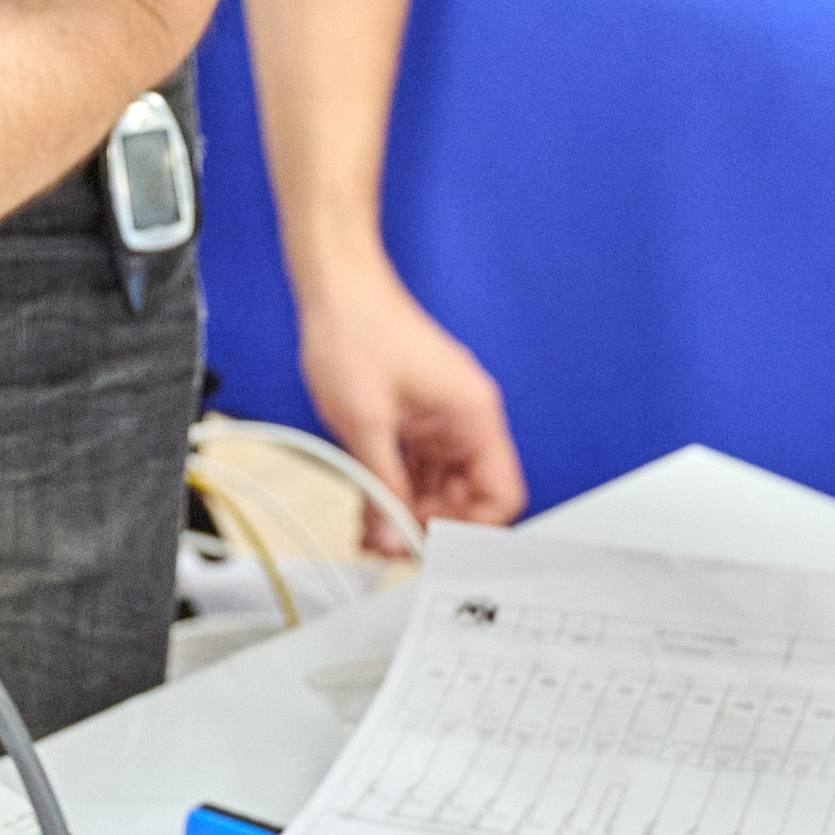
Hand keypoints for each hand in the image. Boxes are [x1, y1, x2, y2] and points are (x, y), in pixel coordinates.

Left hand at [294, 250, 525, 552]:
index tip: (433, 549)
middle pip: (471, 496)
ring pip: (441, 487)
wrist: (334, 286)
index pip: (500, 494)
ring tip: (373, 533)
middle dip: (433, 525)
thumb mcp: (366, 422)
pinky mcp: (417, 417)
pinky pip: (418, 468)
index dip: (470, 530)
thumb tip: (394, 536)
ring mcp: (441, 417)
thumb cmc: (357, 330)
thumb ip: (384, 485)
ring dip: (410, 512)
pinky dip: (397, 489)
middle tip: (392, 545)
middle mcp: (466, 417)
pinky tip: (370, 507)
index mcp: (473, 414)